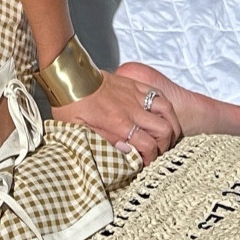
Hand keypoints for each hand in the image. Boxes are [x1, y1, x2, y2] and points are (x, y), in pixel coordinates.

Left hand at [52, 68, 181, 164]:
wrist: (68, 75)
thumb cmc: (70, 104)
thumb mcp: (80, 131)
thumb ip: (103, 143)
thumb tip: (124, 151)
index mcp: (118, 123)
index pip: (148, 145)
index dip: (151, 159)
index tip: (145, 164)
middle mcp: (130, 109)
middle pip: (164, 129)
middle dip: (165, 145)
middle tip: (156, 151)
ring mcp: (134, 94)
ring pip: (167, 109)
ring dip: (171, 124)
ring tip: (165, 134)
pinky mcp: (133, 84)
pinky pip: (157, 94)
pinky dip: (164, 106)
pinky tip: (160, 115)